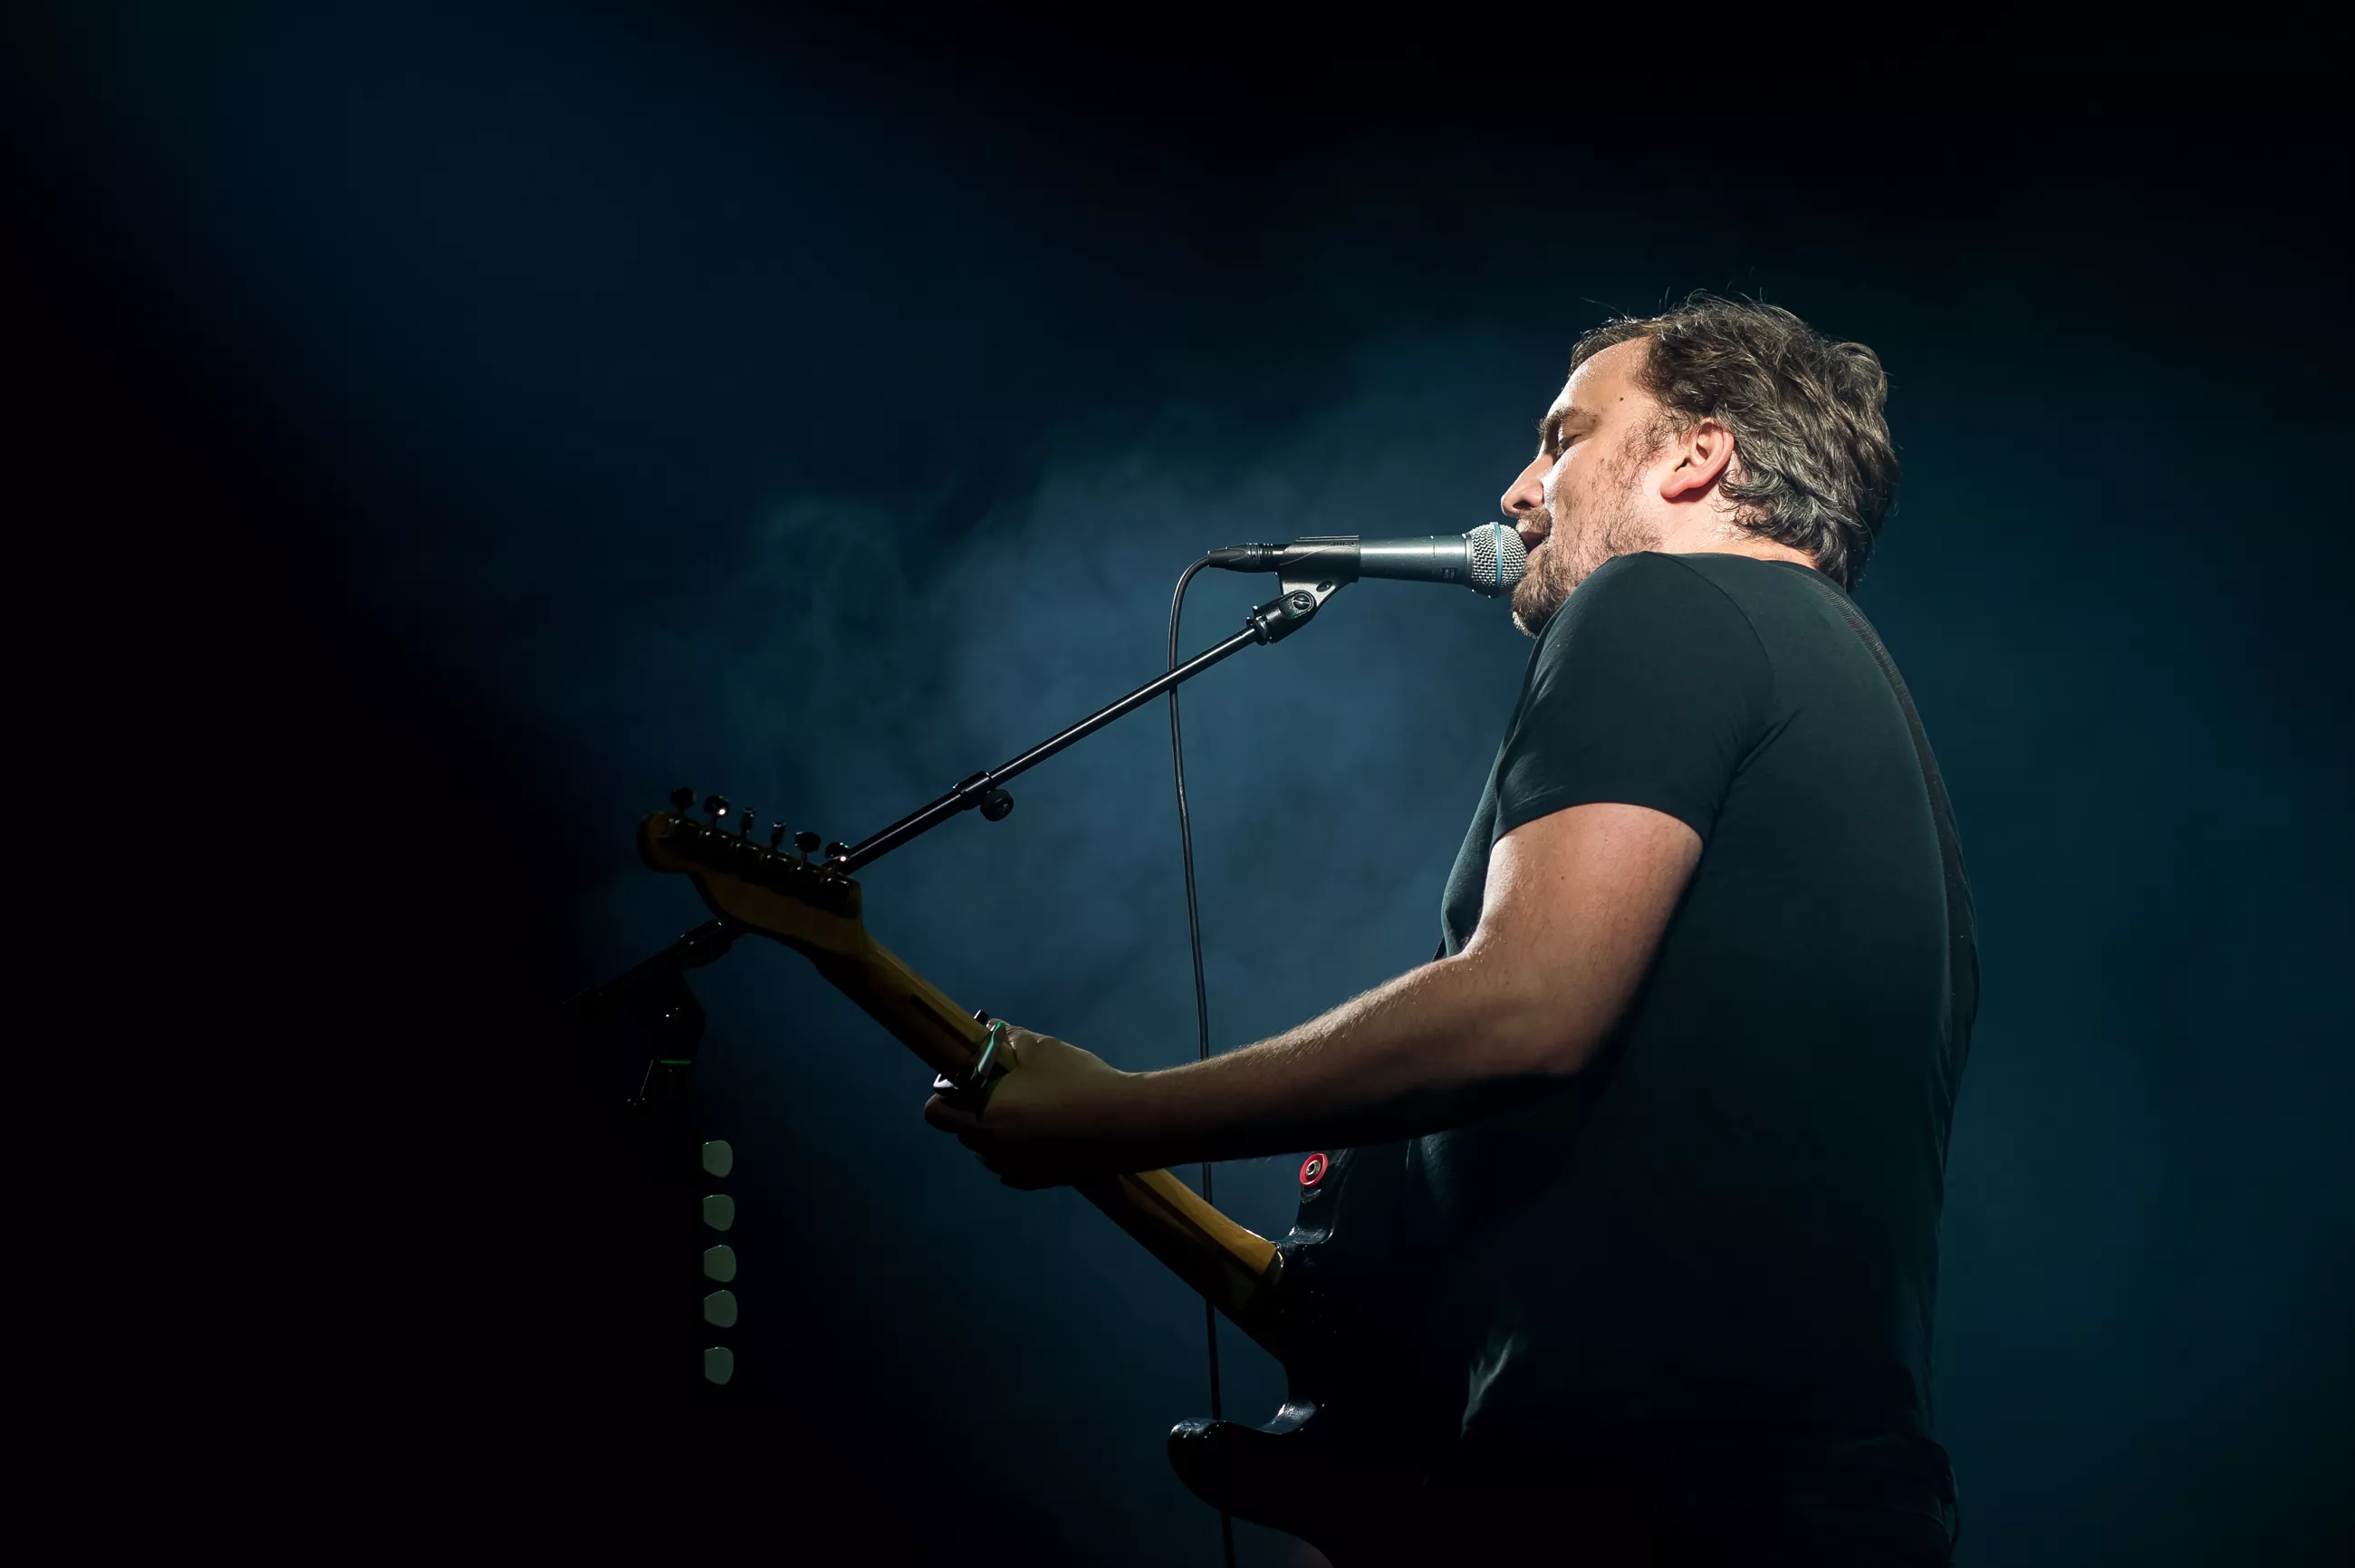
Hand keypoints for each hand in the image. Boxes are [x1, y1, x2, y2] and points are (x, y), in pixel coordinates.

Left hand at [922, 1025, 1137, 1188]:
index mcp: (983, 1117)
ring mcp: (1013, 1170)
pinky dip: (1018, 1150)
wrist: (1124, 1125)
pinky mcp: (1035, 1182)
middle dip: (974, 1108)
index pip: (935, 1112)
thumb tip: (990, 1030)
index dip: (947, 1092)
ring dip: (997, 1130)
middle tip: (1006, 1088)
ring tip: (1031, 1109)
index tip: (970, 1079)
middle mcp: (991, 1150)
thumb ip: (1007, 1038)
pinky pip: (1011, 1165)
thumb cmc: (1077, 1082)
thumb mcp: (1040, 1047)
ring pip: (987, 1149)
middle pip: (962, 1129)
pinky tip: (1046, 1132)